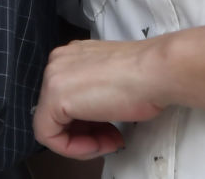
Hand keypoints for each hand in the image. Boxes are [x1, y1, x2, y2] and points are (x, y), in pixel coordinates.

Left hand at [33, 38, 166, 159]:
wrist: (155, 72)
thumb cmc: (144, 77)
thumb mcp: (110, 83)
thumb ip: (94, 92)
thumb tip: (94, 111)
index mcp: (72, 56)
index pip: (68, 100)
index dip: (90, 123)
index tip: (113, 131)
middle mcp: (58, 62)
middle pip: (60, 113)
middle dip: (88, 132)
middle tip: (113, 139)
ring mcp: (53, 77)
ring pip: (53, 126)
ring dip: (84, 141)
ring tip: (111, 142)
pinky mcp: (55, 98)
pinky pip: (50, 136)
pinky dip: (73, 148)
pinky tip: (97, 145)